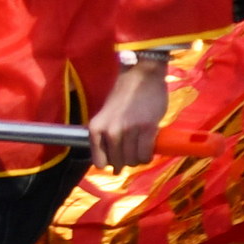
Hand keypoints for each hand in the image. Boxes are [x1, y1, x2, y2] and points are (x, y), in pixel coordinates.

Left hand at [85, 57, 175, 175]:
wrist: (141, 76)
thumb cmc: (124, 95)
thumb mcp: (106, 117)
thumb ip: (107, 136)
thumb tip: (115, 166)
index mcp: (95, 129)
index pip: (100, 162)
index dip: (109, 163)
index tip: (117, 159)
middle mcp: (110, 131)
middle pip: (118, 162)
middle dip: (126, 162)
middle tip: (132, 153)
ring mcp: (129, 131)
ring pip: (132, 160)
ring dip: (138, 160)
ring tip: (141, 151)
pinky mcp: (147, 129)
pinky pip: (145, 154)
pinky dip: (147, 157)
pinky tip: (148, 150)